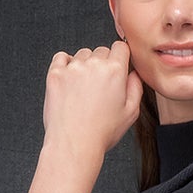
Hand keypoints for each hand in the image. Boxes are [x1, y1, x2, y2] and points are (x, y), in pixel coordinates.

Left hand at [43, 41, 143, 158]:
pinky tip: (70, 81)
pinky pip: (61, 57)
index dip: (120, 57)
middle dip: (102, 64)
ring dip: (84, 65)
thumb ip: (136, 88)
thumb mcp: (131, 113)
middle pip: (101, 51)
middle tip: (99, 86)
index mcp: (115, 71)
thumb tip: (134, 74)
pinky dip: (65, 64)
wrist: (74, 145)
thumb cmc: (101, 133)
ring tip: (83, 89)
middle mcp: (94, 65)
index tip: (116, 65)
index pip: (120, 47)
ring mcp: (73, 68)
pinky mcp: (56, 74)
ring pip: (82, 54)